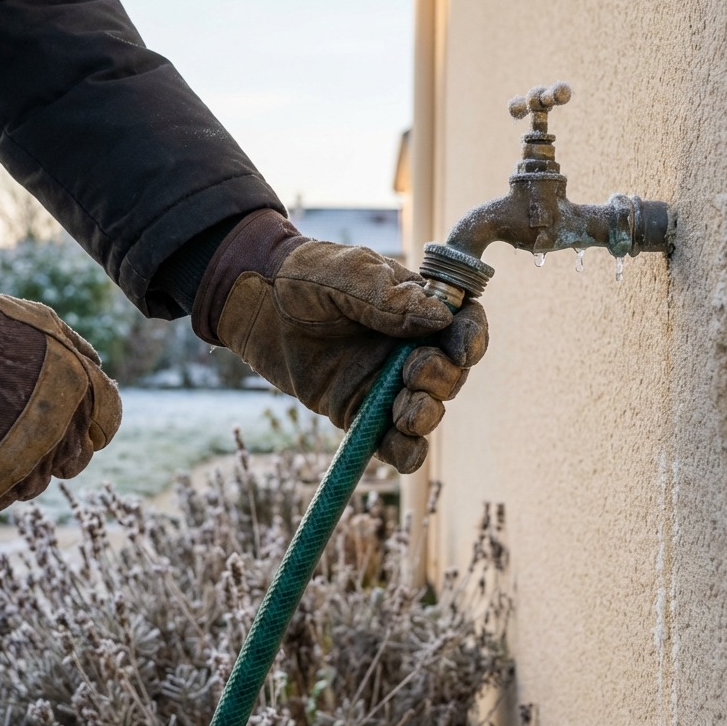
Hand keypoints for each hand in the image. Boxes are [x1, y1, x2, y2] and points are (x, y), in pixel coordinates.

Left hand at [192, 210, 486, 472]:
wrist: (255, 301)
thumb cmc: (303, 275)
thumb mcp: (347, 273)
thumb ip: (388, 296)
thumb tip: (439, 317)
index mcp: (417, 306)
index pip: (463, 324)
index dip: (472, 339)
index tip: (460, 350)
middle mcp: (408, 347)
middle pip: (450, 373)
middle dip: (441, 379)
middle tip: (412, 373)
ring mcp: (386, 382)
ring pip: (427, 410)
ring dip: (426, 416)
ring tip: (405, 413)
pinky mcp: (359, 410)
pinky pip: (393, 440)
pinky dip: (405, 452)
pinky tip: (401, 449)